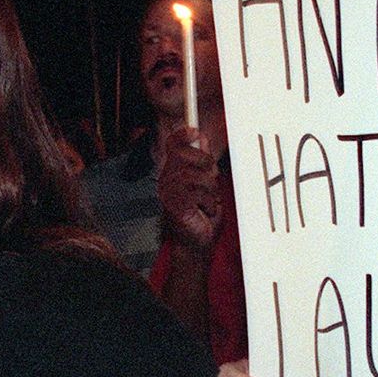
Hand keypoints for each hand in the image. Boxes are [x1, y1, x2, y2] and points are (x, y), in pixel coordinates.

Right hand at [156, 125, 224, 250]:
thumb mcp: (207, 184)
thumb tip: (201, 138)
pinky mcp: (175, 206)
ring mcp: (169, 193)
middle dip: (206, 164)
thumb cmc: (201, 217)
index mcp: (172, 173)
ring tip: (208, 202)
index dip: (182, 135)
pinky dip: (209, 204)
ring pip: (197, 175)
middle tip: (211, 178)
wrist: (196, 245)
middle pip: (186, 155)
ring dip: (210, 190)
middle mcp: (166, 180)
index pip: (172, 145)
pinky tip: (204, 212)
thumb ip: (203, 163)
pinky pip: (199, 194)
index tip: (194, 131)